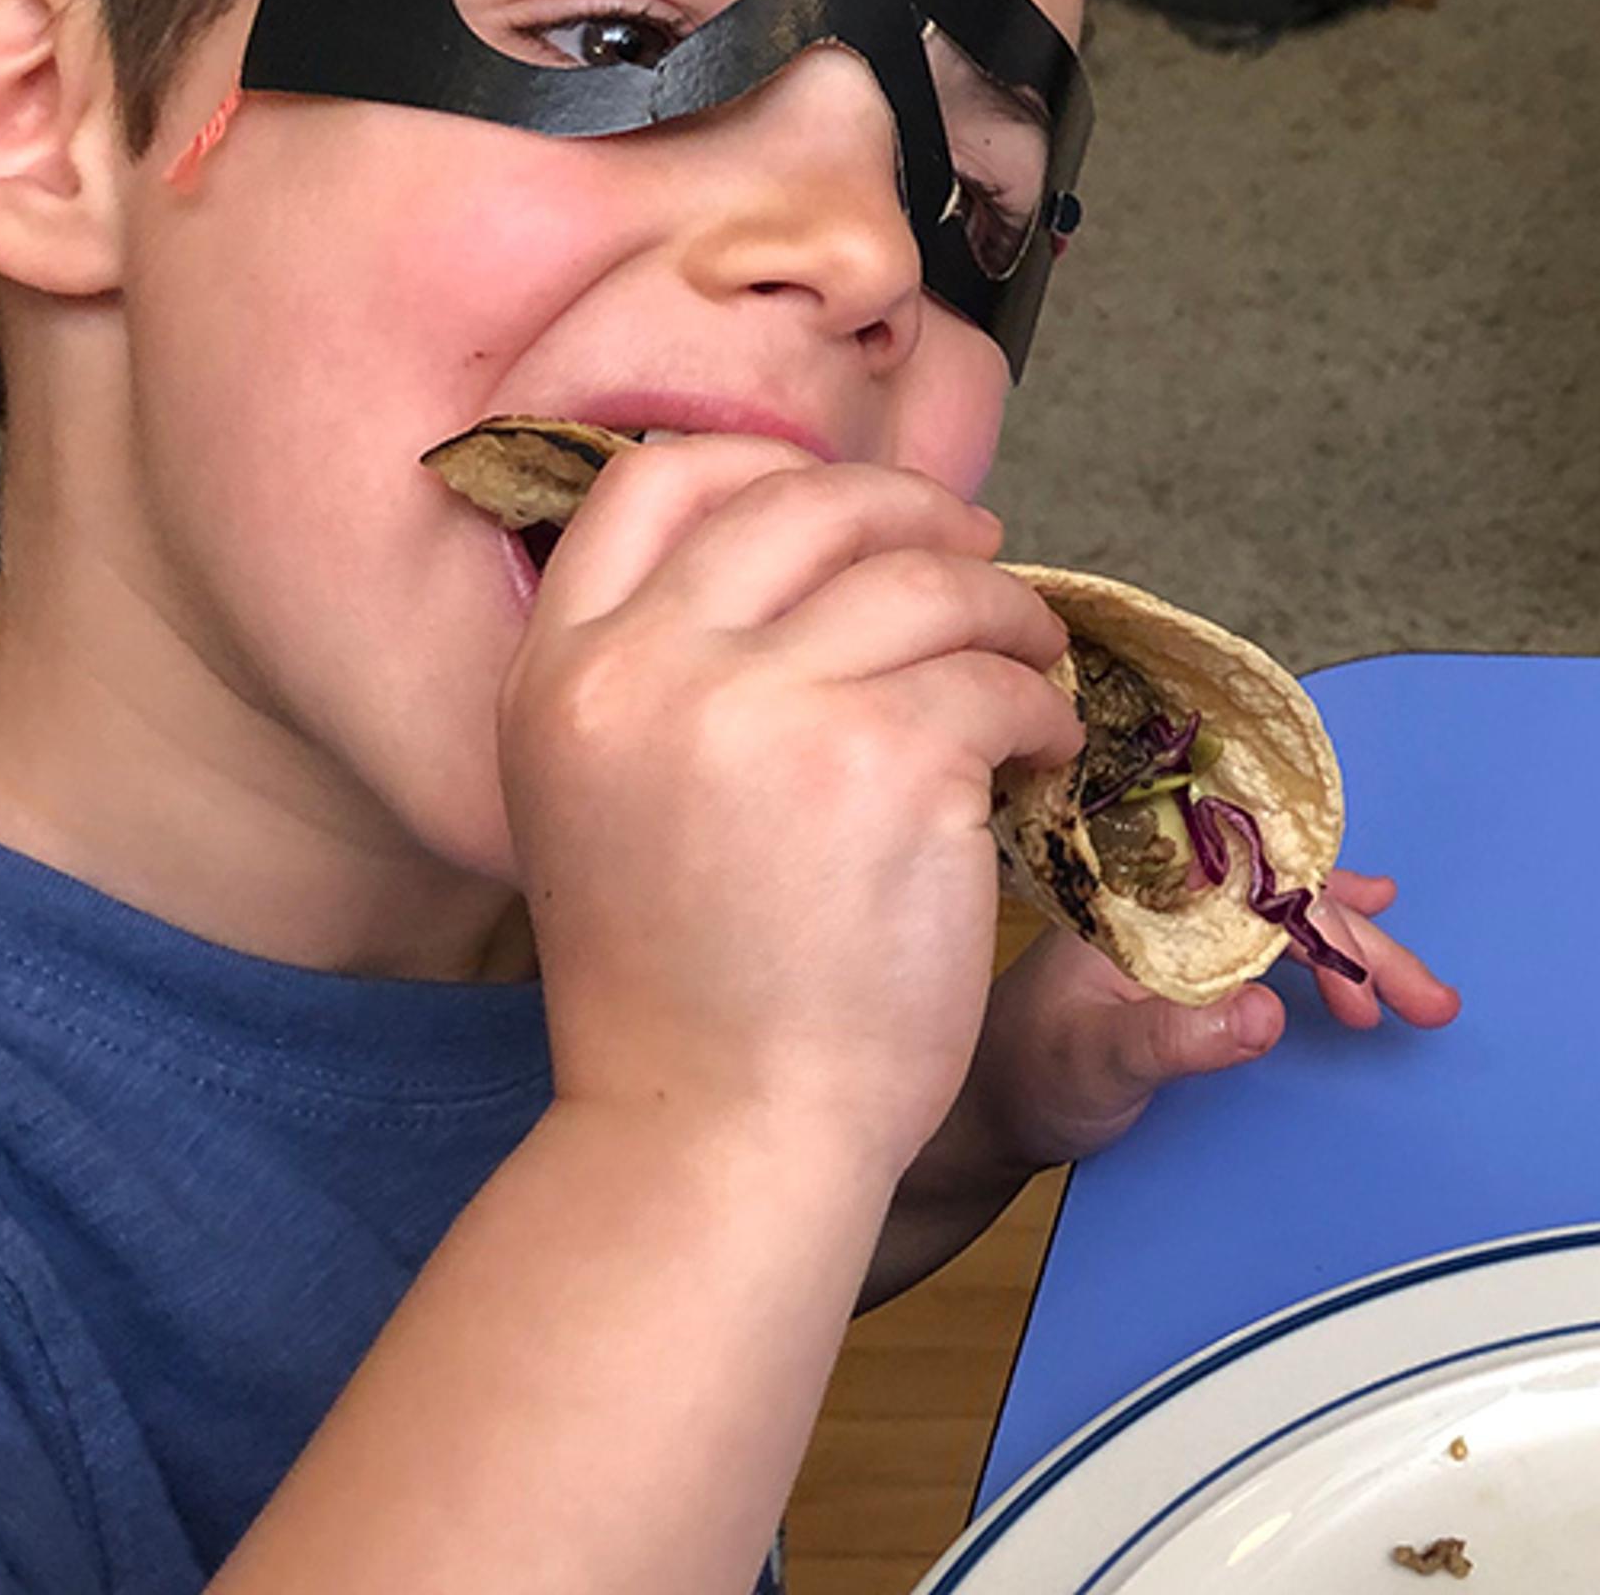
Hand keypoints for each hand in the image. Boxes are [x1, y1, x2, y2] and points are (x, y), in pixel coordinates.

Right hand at [496, 436, 1084, 1179]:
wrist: (717, 1132)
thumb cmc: (684, 989)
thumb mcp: (603, 800)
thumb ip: (659, 676)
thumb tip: (791, 544)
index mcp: (558, 674)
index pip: (653, 482)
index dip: (766, 466)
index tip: (848, 504)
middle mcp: (647, 672)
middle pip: (809, 505)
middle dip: (915, 517)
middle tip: (979, 556)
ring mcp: (768, 707)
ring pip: (927, 585)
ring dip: (1003, 614)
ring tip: (1031, 666)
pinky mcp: (891, 758)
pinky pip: (997, 682)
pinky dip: (1041, 706)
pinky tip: (1039, 754)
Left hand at [956, 869, 1461, 1176]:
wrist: (985, 1107)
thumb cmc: (1022, 1074)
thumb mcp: (1099, 1063)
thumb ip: (1179, 1038)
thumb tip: (1268, 1015)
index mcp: (1144, 893)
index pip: (1258, 882)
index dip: (1329, 919)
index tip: (1369, 977)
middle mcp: (1168, 895)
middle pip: (1287, 896)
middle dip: (1366, 945)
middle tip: (1427, 999)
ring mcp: (1182, 925)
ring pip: (1288, 912)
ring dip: (1358, 945)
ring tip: (1416, 992)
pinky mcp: (1191, 958)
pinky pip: (1271, 931)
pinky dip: (1323, 936)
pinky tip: (1363, 922)